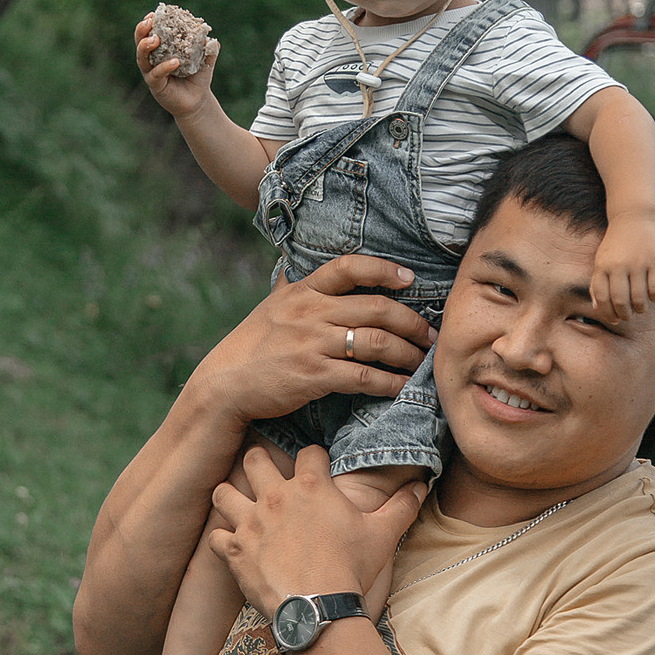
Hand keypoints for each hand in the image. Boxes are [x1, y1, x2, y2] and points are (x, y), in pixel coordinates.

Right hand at [134, 11, 218, 120]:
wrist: (198, 100)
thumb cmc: (198, 77)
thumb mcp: (205, 60)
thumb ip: (208, 49)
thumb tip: (213, 39)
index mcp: (161, 50)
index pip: (149, 33)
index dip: (148, 23)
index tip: (153, 13)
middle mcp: (152, 60)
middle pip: (139, 43)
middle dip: (141, 31)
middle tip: (148, 22)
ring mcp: (152, 73)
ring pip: (142, 59)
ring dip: (146, 47)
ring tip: (155, 39)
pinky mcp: (156, 86)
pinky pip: (156, 75)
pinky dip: (164, 67)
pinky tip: (175, 61)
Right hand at [190, 253, 436, 429]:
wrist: (224, 385)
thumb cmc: (250, 347)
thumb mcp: (270, 308)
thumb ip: (291, 289)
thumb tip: (299, 270)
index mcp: (302, 292)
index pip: (348, 267)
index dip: (383, 269)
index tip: (409, 278)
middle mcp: (310, 312)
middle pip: (376, 308)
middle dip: (411, 321)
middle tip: (430, 333)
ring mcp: (312, 343)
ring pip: (376, 342)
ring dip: (407, 353)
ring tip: (423, 361)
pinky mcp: (314, 375)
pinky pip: (364, 377)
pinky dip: (389, 382)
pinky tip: (402, 386)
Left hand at [209, 444, 426, 617]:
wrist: (317, 608)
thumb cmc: (350, 568)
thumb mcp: (383, 535)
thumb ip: (402, 506)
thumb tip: (422, 486)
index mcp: (311, 486)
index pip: (309, 452)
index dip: (314, 459)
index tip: (317, 469)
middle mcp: (275, 496)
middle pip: (255, 458)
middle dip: (260, 462)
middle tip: (267, 476)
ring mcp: (250, 522)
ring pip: (223, 491)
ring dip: (230, 496)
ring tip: (240, 505)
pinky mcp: (234, 551)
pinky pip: (215, 536)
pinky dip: (222, 540)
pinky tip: (233, 546)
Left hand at [590, 212, 654, 318]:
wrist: (633, 218)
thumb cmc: (615, 245)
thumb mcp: (601, 261)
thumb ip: (596, 283)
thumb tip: (597, 309)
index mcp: (602, 266)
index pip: (602, 298)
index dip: (608, 313)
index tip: (614, 319)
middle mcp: (619, 265)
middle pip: (620, 301)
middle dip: (625, 315)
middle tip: (628, 316)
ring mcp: (638, 263)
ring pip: (639, 298)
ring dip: (640, 309)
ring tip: (640, 308)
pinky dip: (654, 298)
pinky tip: (652, 296)